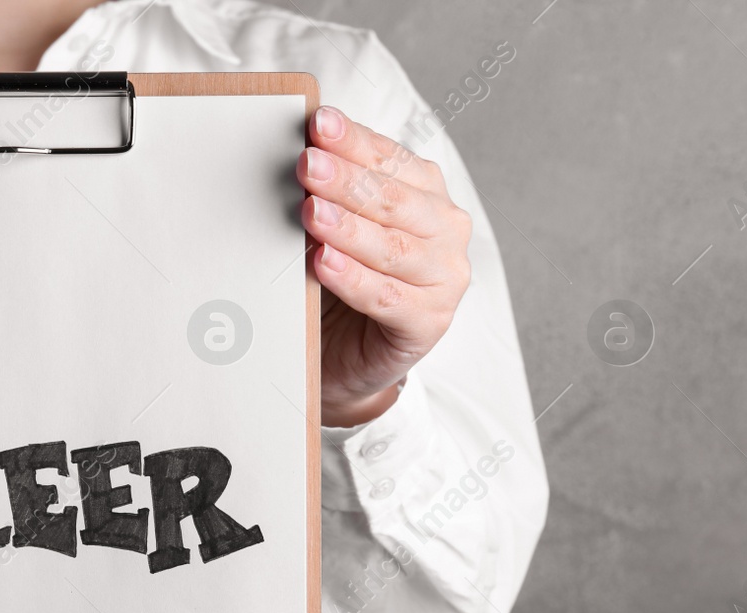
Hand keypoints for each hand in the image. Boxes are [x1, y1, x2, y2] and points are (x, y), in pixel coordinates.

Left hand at [299, 106, 472, 426]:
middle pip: (393, 200)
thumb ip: (330, 194)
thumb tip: (300, 155)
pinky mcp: (429, 322)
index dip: (354, 141)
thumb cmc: (342, 282)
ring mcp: (444, 278)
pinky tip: (324, 263)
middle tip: (307, 165)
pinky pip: (386, 297)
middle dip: (346, 180)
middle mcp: (445, 230)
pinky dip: (352, 279)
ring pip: (391, 248)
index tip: (318, 124)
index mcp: (427, 194)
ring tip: (310, 213)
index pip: (391, 160)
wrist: (349, 355)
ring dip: (348, 228)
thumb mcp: (337, 230)